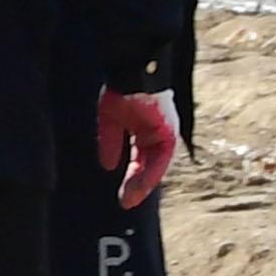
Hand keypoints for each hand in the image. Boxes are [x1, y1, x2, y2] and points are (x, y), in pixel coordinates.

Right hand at [94, 88, 184, 208]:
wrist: (132, 73)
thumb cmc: (121, 90)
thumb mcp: (110, 120)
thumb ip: (109, 142)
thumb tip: (107, 165)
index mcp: (144, 127)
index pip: (140, 157)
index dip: (132, 175)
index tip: (123, 193)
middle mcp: (157, 132)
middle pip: (148, 164)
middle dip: (137, 184)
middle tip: (125, 202)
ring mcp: (165, 132)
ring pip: (155, 165)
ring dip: (143, 184)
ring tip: (129, 200)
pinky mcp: (169, 133)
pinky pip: (161, 159)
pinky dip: (150, 174)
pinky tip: (138, 185)